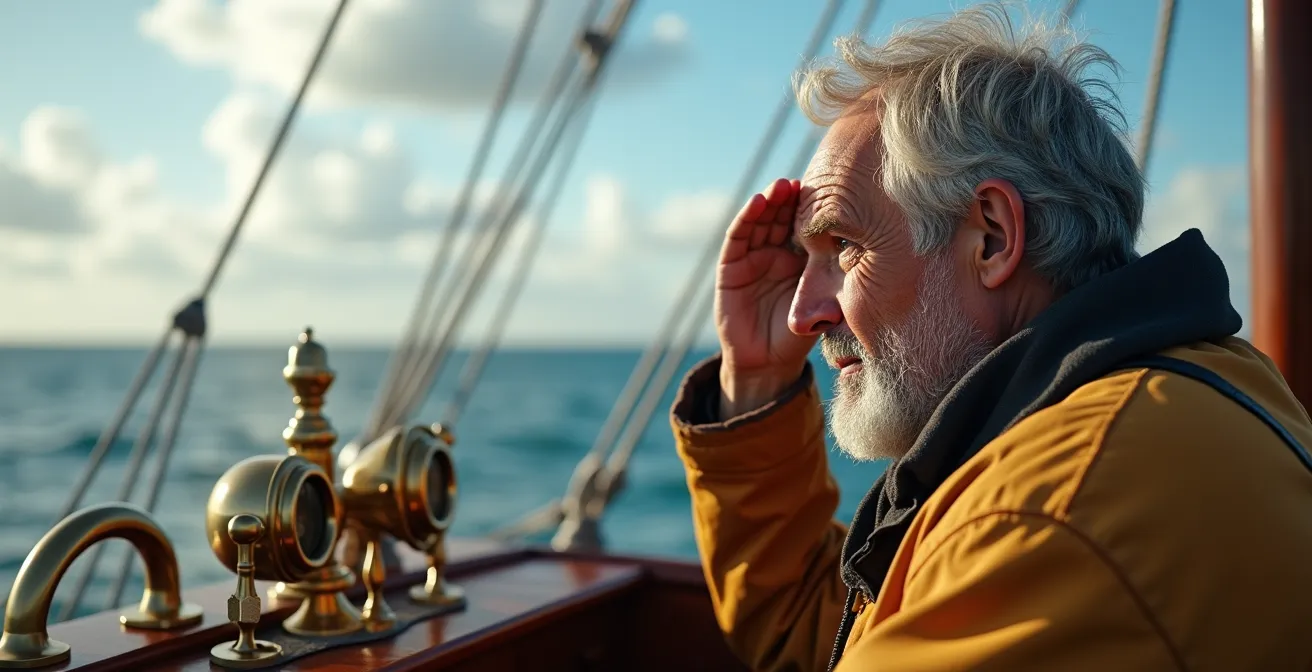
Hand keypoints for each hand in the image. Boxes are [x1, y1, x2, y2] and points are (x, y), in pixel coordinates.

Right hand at [715, 178, 815, 416]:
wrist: (769, 363)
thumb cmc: (800, 335)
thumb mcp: (824, 301)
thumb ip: (837, 279)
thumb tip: (874, 256)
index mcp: (799, 257)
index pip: (806, 224)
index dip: (815, 207)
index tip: (832, 188)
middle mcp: (775, 252)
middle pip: (782, 215)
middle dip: (792, 197)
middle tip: (806, 180)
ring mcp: (752, 258)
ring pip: (760, 220)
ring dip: (769, 201)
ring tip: (781, 186)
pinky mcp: (730, 268)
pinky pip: (737, 239)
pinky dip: (746, 219)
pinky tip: (757, 203)